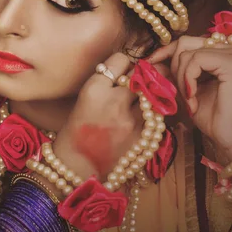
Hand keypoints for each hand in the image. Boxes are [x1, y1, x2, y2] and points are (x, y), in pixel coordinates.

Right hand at [52, 53, 169, 183]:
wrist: (75, 171)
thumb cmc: (76, 133)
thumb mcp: (84, 99)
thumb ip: (106, 83)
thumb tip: (130, 70)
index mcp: (94, 89)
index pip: (120, 60)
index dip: (123, 64)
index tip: (122, 70)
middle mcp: (113, 101)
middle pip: (140, 74)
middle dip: (141, 75)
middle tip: (140, 80)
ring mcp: (130, 121)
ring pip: (152, 94)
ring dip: (151, 93)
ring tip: (145, 97)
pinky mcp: (142, 137)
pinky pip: (156, 116)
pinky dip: (153, 114)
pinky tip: (145, 117)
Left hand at [148, 35, 231, 159]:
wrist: (229, 139)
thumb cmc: (212, 117)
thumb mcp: (184, 89)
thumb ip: (171, 72)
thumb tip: (149, 60)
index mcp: (219, 51)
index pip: (186, 41)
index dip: (165, 51)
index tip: (148, 63)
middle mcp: (228, 47)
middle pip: (185, 43)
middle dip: (173, 69)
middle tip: (180, 94)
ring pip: (187, 53)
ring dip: (181, 80)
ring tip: (190, 101)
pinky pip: (196, 60)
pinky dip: (188, 80)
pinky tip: (194, 98)